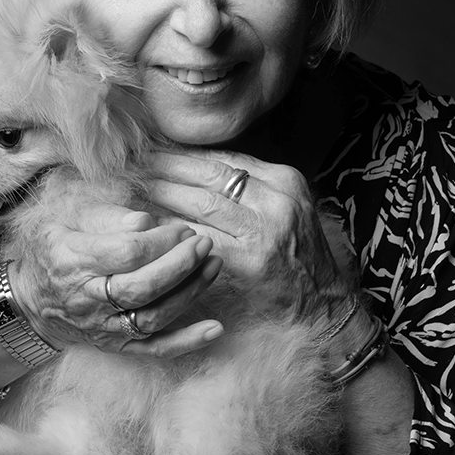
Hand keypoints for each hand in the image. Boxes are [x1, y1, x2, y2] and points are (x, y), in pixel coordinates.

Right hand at [8, 205, 224, 357]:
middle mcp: (88, 299)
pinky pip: (155, 349)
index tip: (181, 229)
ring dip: (190, 292)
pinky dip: (187, 341)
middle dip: (180, 264)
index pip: (126, 253)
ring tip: (214, 265)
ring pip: (154, 316)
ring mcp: (105, 327)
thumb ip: (104, 217)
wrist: (29, 303)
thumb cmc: (52, 253)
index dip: (160, 241)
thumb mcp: (63, 220)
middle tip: (203, 243)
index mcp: (74, 261)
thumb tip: (145, 222)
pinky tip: (215, 329)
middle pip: (143, 286)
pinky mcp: (118, 345)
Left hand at [148, 148, 350, 317]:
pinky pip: (198, 238)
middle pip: (208, 174)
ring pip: (200, 202)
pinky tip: (148, 226)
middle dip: (166, 166)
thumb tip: (190, 164)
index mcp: (283, 179)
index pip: (222, 158)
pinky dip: (170, 230)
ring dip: (162, 193)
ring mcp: (264, 229)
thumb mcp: (284, 208)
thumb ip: (248, 187)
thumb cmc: (295, 257)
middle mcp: (276, 198)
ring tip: (133, 187)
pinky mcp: (248, 260)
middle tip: (133, 162)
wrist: (322, 306)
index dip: (183, 153)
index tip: (153, 148)